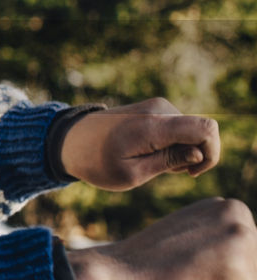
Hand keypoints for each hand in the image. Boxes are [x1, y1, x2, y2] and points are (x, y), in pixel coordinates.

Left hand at [60, 98, 219, 190]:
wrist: (69, 140)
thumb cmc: (95, 162)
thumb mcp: (132, 174)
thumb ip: (169, 162)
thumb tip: (200, 154)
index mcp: (152, 126)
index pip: (206, 129)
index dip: (211, 154)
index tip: (191, 173)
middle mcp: (158, 109)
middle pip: (200, 132)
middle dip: (191, 156)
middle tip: (158, 170)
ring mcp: (156, 106)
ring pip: (189, 132)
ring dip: (178, 151)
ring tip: (147, 162)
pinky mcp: (153, 108)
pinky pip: (178, 127)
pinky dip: (170, 144)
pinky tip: (147, 153)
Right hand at [69, 197, 256, 279]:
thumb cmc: (142, 273)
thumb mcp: (193, 246)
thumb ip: (223, 248)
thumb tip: (244, 274)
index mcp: (227, 208)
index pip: (255, 261)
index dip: (222, 276)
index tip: (184, 265)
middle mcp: (238, 214)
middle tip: (185, 276)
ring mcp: (240, 241)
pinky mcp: (240, 274)